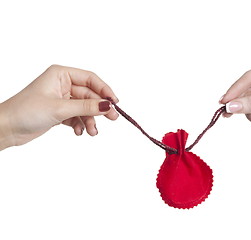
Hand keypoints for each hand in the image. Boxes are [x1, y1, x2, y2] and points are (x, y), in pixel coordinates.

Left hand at [0, 65, 118, 149]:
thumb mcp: (60, 108)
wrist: (6, 128)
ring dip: (90, 120)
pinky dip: (80, 124)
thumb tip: (108, 105)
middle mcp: (63, 84)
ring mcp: (62, 99)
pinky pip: (77, 116)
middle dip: (99, 108)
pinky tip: (78, 132)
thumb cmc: (26, 111)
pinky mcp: (60, 112)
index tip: (115, 102)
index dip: (104, 90)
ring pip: (85, 108)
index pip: (90, 79)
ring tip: (92, 132)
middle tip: (112, 118)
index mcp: (61, 75)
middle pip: (89, 95)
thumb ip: (86, 107)